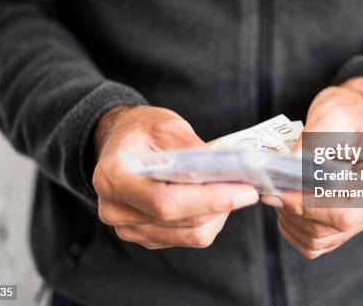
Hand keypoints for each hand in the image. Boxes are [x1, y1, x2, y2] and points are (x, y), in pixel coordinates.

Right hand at [92, 105, 259, 248]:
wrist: (120, 142)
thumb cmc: (141, 129)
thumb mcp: (166, 126)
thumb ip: (193, 150)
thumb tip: (228, 170)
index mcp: (113, 177)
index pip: (165, 202)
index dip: (209, 200)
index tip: (244, 191)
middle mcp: (115, 209)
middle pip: (181, 221)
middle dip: (221, 204)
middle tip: (249, 186)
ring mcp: (128, 228)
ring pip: (189, 234)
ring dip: (218, 214)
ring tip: (232, 188)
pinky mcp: (145, 237)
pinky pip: (187, 237)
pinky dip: (208, 219)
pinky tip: (215, 199)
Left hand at [261, 77, 362, 258]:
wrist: (355, 118)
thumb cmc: (348, 113)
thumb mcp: (333, 116)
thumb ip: (313, 142)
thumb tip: (289, 166)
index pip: (344, 212)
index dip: (306, 207)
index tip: (277, 191)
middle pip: (327, 229)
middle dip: (291, 210)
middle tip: (269, 186)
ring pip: (316, 239)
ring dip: (288, 218)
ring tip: (278, 188)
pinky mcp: (345, 228)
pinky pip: (313, 243)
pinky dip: (292, 227)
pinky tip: (285, 202)